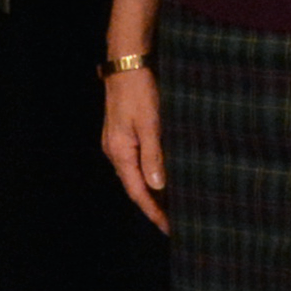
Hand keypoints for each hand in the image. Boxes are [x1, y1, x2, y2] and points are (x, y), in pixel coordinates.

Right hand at [100, 66, 167, 230]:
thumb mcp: (149, 123)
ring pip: (135, 174)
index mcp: (119, 152)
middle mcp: (115, 151)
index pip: (137, 192)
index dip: (154, 211)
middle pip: (134, 187)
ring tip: (172, 204)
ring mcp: (117, 142)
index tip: (170, 228)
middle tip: (175, 221)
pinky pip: (136, 161)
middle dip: (153, 205)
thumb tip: (157, 187)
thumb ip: (153, 156)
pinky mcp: (122, 133)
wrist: (126, 62)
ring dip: (152, 190)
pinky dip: (149, 173)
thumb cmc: (139, 91)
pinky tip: (161, 175)